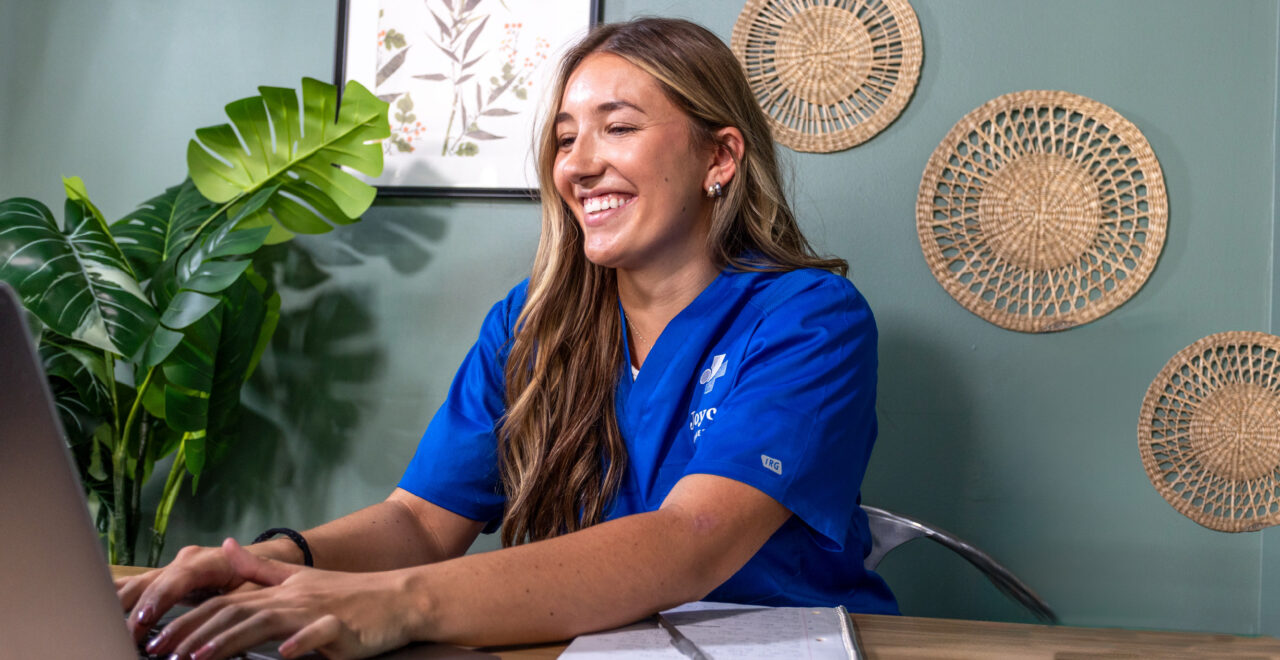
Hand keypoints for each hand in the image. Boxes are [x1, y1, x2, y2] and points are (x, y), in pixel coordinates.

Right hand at [117, 542, 252, 642]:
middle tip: (124, 637)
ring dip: (120, 607)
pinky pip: (134, 587)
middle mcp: (184, 561)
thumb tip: (223, 622)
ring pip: (137, 584)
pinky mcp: (163, 579)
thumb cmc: (259, 579)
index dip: (159, 597)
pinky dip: (117, 600)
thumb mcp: (255, 589)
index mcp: (208, 561)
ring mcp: (171, 569)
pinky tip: (98, 611)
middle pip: (151, 583)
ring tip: (105, 628)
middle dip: (134, 611)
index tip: (145, 618)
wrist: (261, 563)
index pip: (178, 578)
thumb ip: (236, 603)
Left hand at [145, 538, 422, 659]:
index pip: (223, 604)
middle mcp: (290, 599)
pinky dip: (300, 643)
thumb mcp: (299, 578)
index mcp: (277, 591)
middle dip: (193, 634)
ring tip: (198, 658)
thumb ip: (258, 568)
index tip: (156, 640)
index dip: (187, 621)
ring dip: (229, 641)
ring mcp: (314, 612)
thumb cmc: (349, 595)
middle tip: (159, 652)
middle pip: (234, 613)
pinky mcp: (340, 627)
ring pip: (264, 623)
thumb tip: (222, 547)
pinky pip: (318, 634)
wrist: (398, 598)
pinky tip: (284, 655)